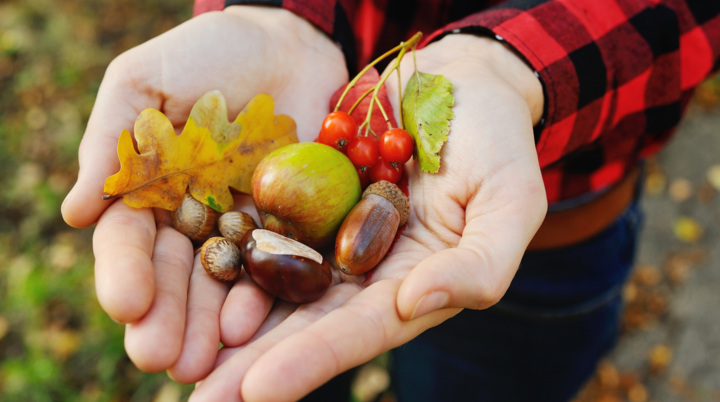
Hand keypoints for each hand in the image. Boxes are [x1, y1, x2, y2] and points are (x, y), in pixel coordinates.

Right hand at [61, 6, 347, 381]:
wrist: (286, 45)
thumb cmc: (207, 55)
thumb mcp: (145, 83)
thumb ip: (112, 143)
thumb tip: (75, 214)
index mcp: (150, 192)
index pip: (131, 241)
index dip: (127, 272)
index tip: (127, 303)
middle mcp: (194, 219)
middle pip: (177, 276)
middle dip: (167, 316)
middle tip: (160, 357)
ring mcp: (244, 226)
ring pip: (223, 283)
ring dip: (211, 325)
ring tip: (203, 362)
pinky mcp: (293, 224)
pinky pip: (280, 264)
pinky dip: (266, 294)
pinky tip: (252, 325)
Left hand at [190, 34, 546, 400]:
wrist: (461, 80)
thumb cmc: (499, 141)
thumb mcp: (510, 202)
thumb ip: (479, 265)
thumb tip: (413, 305)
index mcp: (416, 283)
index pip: (362, 330)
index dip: (312, 360)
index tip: (258, 390)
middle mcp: (368, 271)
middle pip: (307, 323)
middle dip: (253, 365)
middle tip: (200, 401)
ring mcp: (335, 235)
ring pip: (276, 285)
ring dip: (229, 322)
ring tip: (176, 361)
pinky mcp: (309, 196)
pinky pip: (266, 226)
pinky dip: (230, 254)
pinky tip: (188, 278)